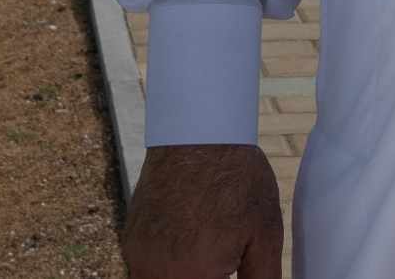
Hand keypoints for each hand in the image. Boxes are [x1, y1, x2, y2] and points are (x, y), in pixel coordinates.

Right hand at [124, 143, 281, 278]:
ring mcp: (137, 255)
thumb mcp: (265, 236)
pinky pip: (145, 268)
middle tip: (223, 265)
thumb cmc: (238, 180)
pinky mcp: (130, 238)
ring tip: (210, 258)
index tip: (233, 271)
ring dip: (184, 275)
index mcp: (192, 276)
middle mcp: (155, 271)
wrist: (197, 131)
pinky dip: (167, 267)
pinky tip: (191, 245)